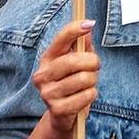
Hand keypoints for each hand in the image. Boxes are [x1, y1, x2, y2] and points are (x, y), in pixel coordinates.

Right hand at [31, 20, 99, 138]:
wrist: (62, 116)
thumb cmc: (73, 83)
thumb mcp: (77, 63)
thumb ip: (83, 46)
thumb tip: (88, 29)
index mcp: (48, 58)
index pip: (60, 39)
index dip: (74, 30)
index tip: (90, 23)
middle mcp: (43, 74)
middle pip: (75, 60)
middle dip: (93, 62)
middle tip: (96, 67)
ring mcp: (47, 92)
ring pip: (84, 78)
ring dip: (93, 81)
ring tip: (88, 84)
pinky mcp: (56, 109)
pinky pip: (86, 96)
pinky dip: (91, 95)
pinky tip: (84, 97)